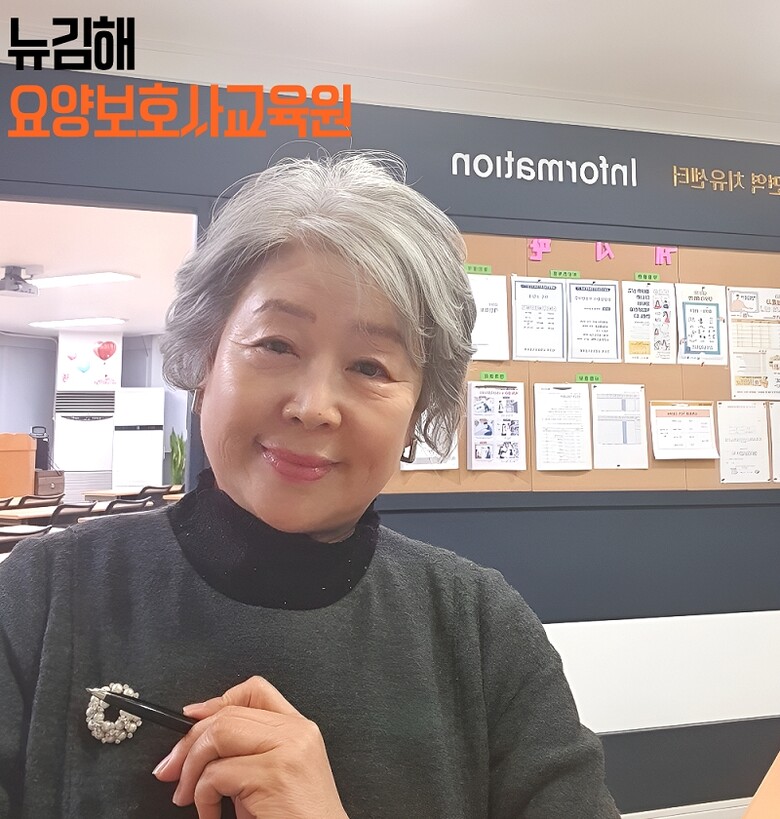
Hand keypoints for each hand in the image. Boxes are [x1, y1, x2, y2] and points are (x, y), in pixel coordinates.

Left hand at [153, 676, 347, 818]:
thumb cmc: (297, 818)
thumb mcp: (273, 775)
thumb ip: (247, 751)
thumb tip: (199, 738)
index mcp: (298, 728)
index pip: (255, 690)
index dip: (217, 701)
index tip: (191, 718)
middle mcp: (296, 731)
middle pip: (227, 714)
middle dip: (188, 742)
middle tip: (171, 769)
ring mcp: (287, 749)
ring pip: (218, 736)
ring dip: (190, 770)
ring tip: (188, 795)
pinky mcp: (274, 774)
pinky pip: (217, 774)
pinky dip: (202, 797)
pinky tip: (211, 813)